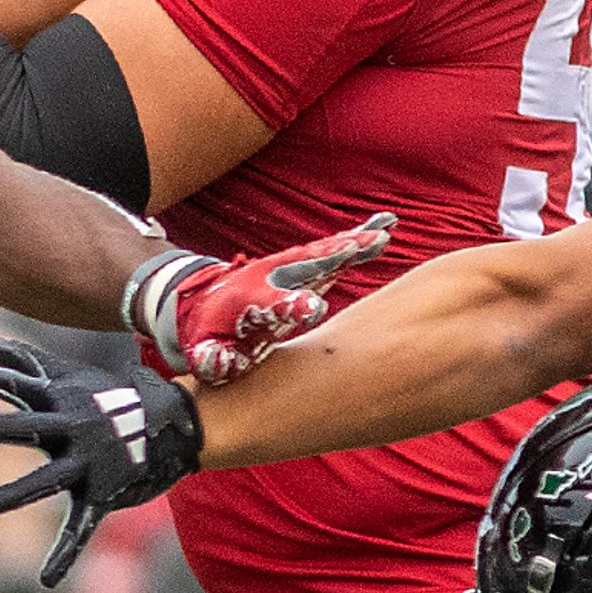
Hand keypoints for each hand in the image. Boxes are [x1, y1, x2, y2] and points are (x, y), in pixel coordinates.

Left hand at [0, 334, 200, 586]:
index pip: (10, 384)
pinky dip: (63, 556)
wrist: (174, 424)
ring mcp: (86, 463)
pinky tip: (46, 581)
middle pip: (30, 426)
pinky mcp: (100, 495)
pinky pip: (80, 530)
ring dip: (22, 489)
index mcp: (58, 400)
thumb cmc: (108, 398)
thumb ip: (18, 360)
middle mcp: (71, 428)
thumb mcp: (64, 376)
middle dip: (2, 426)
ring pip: (50, 477)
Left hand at [126, 212, 396, 382]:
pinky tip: (387, 226)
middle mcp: (274, 277)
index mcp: (250, 300)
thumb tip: (219, 366)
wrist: (204, 302)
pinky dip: (359, 238)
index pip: (274, 303)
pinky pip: (336, 250)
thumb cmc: (210, 332)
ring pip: (326, 252)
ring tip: (385, 231)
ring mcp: (290, 269)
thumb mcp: (206, 349)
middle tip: (366, 247)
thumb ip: (215, 358)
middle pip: (308, 265)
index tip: (314, 310)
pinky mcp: (306, 268)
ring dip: (356, 241)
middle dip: (334, 257)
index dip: (291, 306)